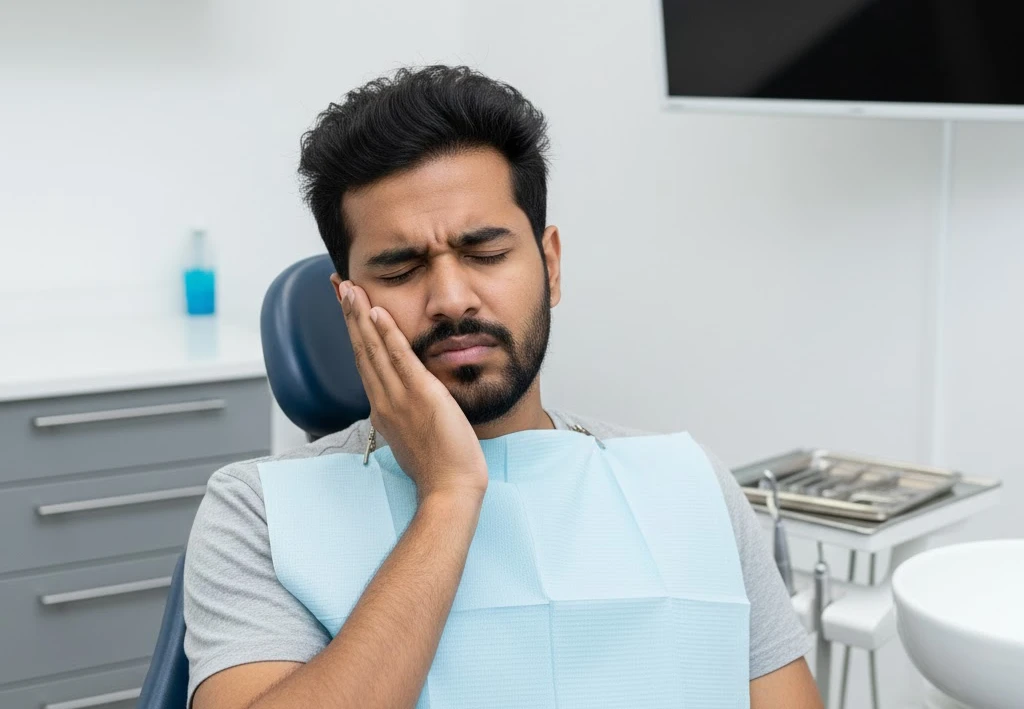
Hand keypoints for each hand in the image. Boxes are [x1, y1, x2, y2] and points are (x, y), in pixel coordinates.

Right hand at [338, 280, 487, 502]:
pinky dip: (388, 336)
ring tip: (350, 287)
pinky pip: (401, 360)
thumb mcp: (412, 436)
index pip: (363, 361)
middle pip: (361, 349)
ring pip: (373, 350)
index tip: (346, 305)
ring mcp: (399, 398)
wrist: (449, 490)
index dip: (353, 331)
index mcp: (382, 409)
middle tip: (338, 283)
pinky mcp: (421, 397)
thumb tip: (402, 404)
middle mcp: (384, 400)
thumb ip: (404, 415)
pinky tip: (378, 314)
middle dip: (349, 314)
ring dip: (361, 316)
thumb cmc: (437, 467)